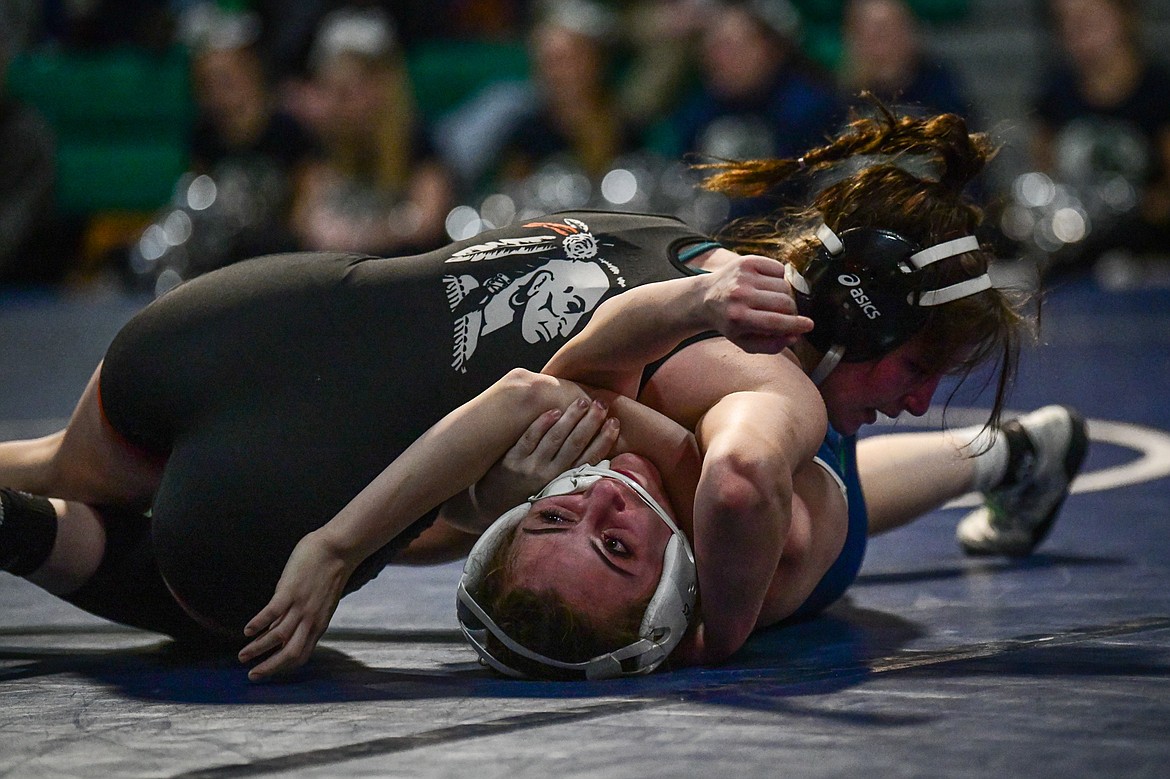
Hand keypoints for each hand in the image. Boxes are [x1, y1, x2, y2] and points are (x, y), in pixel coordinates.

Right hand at [238, 531, 353, 680]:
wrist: (339, 548)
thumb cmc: (330, 571)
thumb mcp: (322, 601)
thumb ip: (306, 615)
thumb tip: (285, 625)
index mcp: (318, 623)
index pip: (301, 655)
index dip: (283, 666)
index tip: (268, 670)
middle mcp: (311, 620)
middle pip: (290, 654)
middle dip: (269, 668)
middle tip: (252, 675)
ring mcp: (301, 606)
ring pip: (277, 637)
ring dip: (257, 649)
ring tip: (242, 656)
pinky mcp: (291, 591)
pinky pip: (272, 613)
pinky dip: (258, 624)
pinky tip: (247, 631)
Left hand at [472, 397, 618, 515]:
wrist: (489, 508)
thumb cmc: (524, 495)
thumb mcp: (550, 489)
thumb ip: (568, 473)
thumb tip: (593, 448)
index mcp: (561, 483)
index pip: (589, 459)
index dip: (604, 441)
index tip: (615, 423)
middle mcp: (548, 476)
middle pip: (574, 445)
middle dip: (590, 423)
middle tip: (601, 404)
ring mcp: (529, 468)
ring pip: (554, 439)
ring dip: (571, 419)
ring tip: (582, 402)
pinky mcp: (510, 461)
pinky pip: (528, 439)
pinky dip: (542, 424)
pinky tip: (553, 410)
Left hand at [701, 251, 812, 353]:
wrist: (706, 298)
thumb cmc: (730, 323)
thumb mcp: (745, 342)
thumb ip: (771, 346)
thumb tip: (794, 337)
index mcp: (738, 317)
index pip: (776, 321)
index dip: (796, 324)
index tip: (809, 325)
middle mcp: (740, 294)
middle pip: (785, 302)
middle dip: (792, 311)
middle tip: (787, 314)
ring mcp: (743, 276)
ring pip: (784, 285)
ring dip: (785, 295)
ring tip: (773, 301)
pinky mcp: (747, 261)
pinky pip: (779, 269)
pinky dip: (780, 279)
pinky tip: (768, 286)